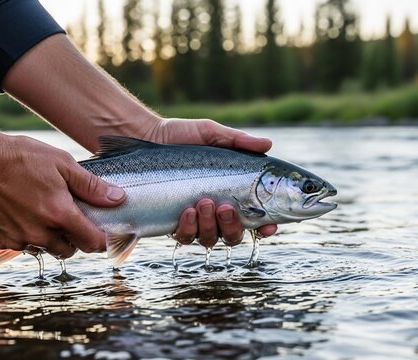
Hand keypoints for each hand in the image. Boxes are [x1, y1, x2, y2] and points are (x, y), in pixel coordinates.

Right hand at [0, 134, 124, 257]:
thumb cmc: (19, 158)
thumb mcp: (62, 164)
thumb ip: (91, 186)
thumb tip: (117, 198)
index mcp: (60, 215)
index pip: (92, 243)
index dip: (102, 240)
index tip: (102, 232)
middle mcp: (40, 234)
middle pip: (70, 250)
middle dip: (75, 238)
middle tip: (71, 216)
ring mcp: (19, 240)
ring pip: (46, 249)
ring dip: (51, 238)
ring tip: (45, 212)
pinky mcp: (0, 240)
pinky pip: (23, 246)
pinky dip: (28, 236)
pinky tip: (24, 214)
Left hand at [147, 118, 277, 246]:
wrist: (149, 136)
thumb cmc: (183, 135)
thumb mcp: (212, 133)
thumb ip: (239, 141)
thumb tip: (267, 144)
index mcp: (232, 193)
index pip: (256, 218)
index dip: (265, 226)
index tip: (268, 225)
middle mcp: (216, 212)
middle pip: (234, 235)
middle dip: (233, 226)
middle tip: (225, 207)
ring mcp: (195, 220)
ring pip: (211, 239)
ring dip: (210, 226)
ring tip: (203, 203)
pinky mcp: (174, 222)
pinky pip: (185, 237)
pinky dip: (189, 228)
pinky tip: (187, 211)